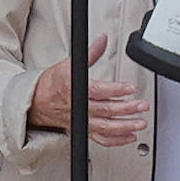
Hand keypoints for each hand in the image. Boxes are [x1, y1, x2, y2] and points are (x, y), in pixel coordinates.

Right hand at [30, 33, 148, 147]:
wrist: (37, 102)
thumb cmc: (53, 83)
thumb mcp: (69, 64)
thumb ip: (90, 53)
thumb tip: (102, 40)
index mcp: (74, 90)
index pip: (98, 91)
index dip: (116, 90)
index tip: (130, 88)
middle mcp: (79, 108)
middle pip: (106, 110)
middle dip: (126, 109)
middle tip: (142, 105)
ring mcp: (82, 121)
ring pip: (105, 127)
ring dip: (125, 127)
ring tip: (141, 122)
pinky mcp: (84, 130)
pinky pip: (101, 139)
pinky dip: (116, 140)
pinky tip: (130, 136)